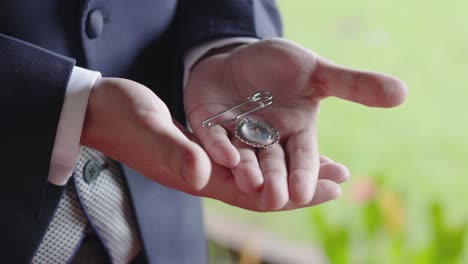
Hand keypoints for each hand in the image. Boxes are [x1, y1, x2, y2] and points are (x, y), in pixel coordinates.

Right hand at [80, 77, 345, 211]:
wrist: (104, 112)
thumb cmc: (122, 119)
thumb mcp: (149, 128)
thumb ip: (174, 150)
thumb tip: (202, 173)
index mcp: (198, 176)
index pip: (255, 195)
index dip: (293, 196)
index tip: (329, 189)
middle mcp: (207, 174)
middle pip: (265, 189)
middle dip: (302, 186)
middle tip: (341, 177)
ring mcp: (207, 162)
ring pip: (260, 172)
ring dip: (291, 170)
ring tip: (325, 164)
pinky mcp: (205, 146)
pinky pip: (247, 155)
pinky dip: (271, 154)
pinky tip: (285, 146)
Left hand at [184, 38, 406, 209]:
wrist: (240, 56)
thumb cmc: (280, 67)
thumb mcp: (316, 72)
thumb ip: (352, 84)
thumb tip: (402, 93)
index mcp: (295, 133)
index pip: (304, 157)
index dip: (307, 174)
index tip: (313, 191)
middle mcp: (266, 140)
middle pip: (273, 165)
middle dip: (277, 182)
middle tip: (279, 199)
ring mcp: (236, 134)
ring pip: (244, 157)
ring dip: (248, 171)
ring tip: (253, 184)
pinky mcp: (209, 124)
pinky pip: (214, 139)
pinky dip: (220, 148)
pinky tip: (226, 156)